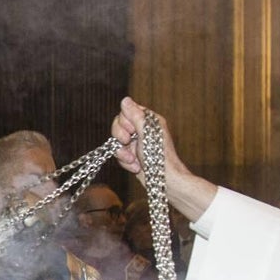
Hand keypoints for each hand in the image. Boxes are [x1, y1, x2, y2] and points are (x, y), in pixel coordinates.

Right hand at [110, 97, 215, 221]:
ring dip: (123, 153)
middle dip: (120, 138)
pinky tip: (136, 166)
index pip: (126, 112)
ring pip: (117, 142)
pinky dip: (125, 162)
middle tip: (127, 142)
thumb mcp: (146, 133)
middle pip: (118, 126)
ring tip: (133, 159)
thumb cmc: (159, 156)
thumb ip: (134, 115)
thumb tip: (125, 99)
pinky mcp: (132, 156)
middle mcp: (142, 130)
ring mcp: (137, 143)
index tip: (131, 131)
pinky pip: (119, 154)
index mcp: (149, 120)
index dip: (124, 122)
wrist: (163, 181)